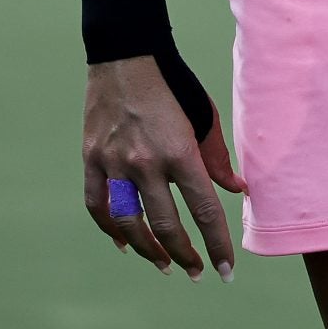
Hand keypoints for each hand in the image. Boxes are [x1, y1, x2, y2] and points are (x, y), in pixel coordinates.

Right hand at [82, 55, 248, 282]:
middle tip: (197, 273)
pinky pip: (97, 206)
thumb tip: (236, 191)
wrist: (125, 55)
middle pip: (166, 225)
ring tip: (165, 264)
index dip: (217, 245)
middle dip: (184, 255)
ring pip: (129, 224)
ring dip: (148, 250)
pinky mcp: (91, 159)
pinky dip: (110, 229)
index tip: (226, 271)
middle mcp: (145, 162)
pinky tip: (125, 243)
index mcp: (179, 151)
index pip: (204, 210)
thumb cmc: (173, 84)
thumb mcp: (204, 116)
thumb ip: (218, 157)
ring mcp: (114, 162)